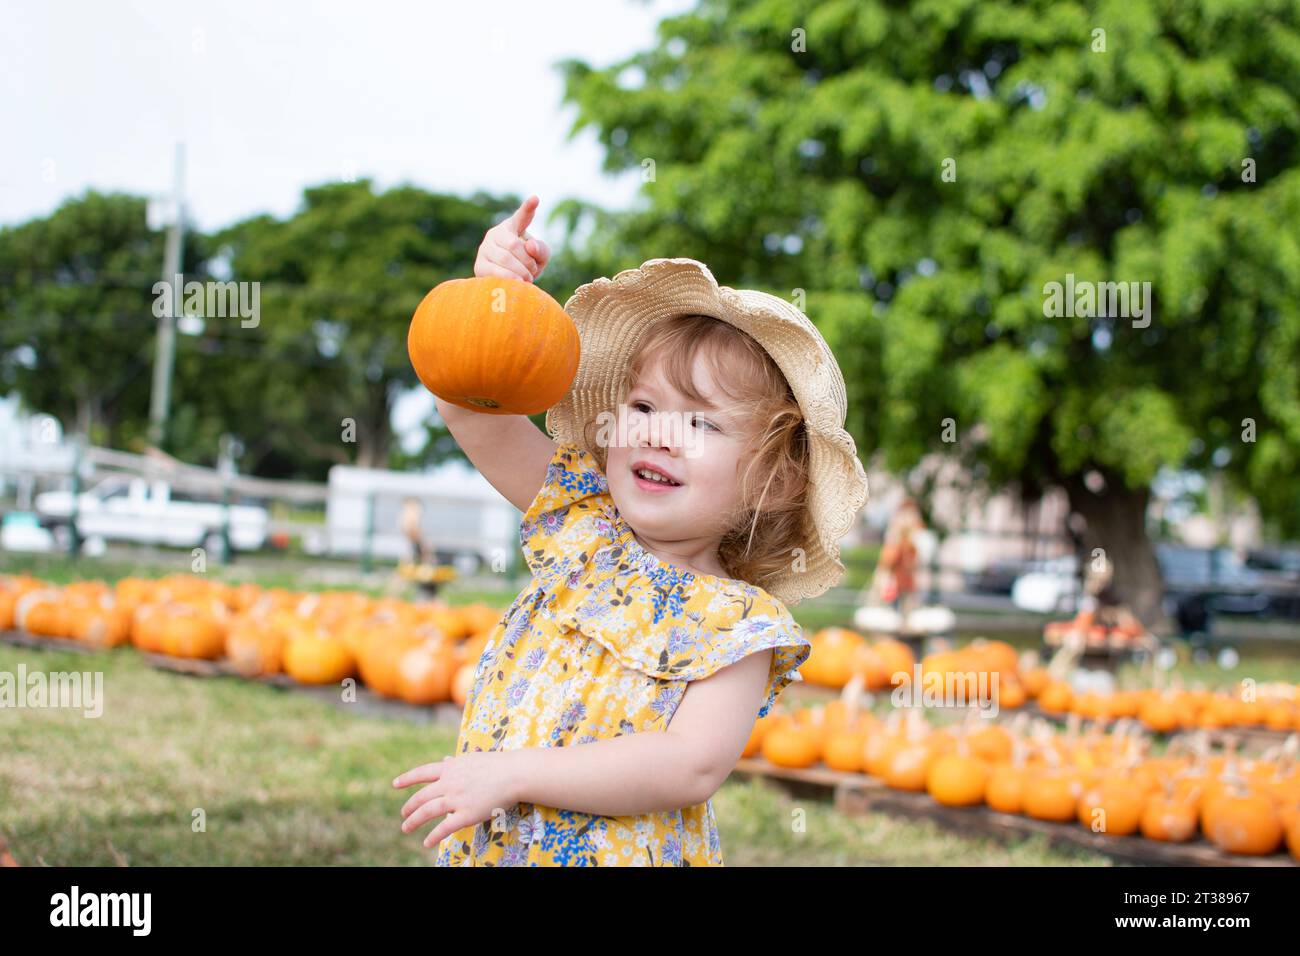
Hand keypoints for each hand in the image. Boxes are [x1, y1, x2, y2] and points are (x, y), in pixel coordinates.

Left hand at [393, 751, 522, 849]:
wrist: (514, 774)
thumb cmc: (497, 765)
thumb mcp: (472, 759)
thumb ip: (455, 763)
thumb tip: (444, 761)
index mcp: (450, 768)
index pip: (422, 772)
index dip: (407, 779)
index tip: (395, 784)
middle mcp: (449, 783)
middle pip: (421, 796)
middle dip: (409, 806)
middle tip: (403, 814)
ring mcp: (456, 799)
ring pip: (427, 811)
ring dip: (413, 821)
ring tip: (406, 828)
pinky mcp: (466, 814)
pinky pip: (445, 828)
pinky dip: (433, 836)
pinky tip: (426, 842)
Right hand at [474, 194, 551, 282]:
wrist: (508, 284)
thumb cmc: (526, 266)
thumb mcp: (540, 258)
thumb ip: (542, 250)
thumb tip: (530, 246)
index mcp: (512, 227)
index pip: (521, 217)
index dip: (528, 208)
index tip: (536, 199)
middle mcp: (495, 234)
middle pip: (514, 245)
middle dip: (527, 261)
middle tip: (533, 271)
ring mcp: (485, 249)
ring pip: (505, 259)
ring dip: (521, 272)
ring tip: (527, 279)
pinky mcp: (479, 265)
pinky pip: (495, 271)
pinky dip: (510, 279)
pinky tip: (517, 283)